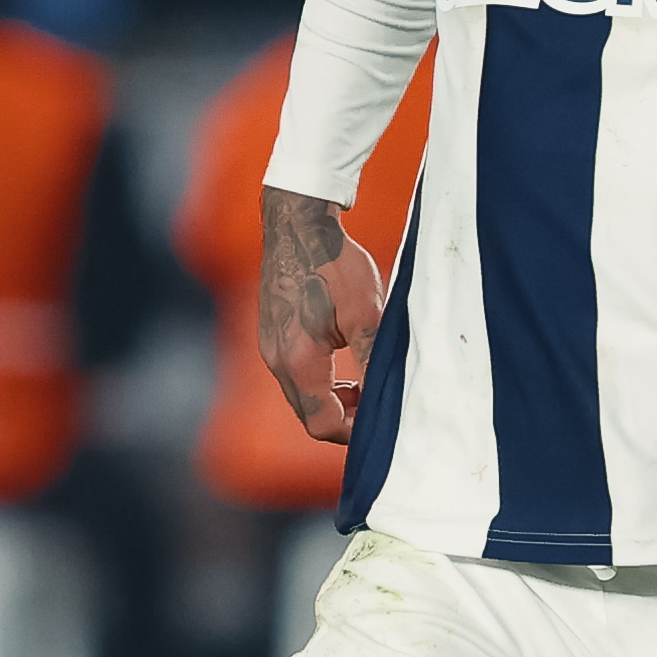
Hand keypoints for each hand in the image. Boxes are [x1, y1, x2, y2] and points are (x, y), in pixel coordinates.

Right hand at [256, 184, 385, 443]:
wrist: (298, 224)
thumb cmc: (335, 265)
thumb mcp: (367, 316)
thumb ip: (373, 364)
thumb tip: (386, 402)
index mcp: (300, 362)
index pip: (323, 425)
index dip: (355, 432)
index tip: (382, 419)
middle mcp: (277, 361)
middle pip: (310, 417)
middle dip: (345, 419)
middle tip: (376, 402)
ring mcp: (269, 349)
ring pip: (302, 398)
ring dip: (332, 400)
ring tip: (362, 383)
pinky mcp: (271, 336)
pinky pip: (294, 376)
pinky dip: (319, 381)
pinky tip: (341, 360)